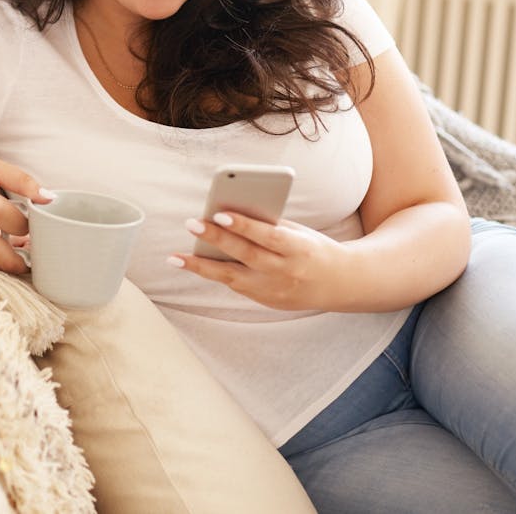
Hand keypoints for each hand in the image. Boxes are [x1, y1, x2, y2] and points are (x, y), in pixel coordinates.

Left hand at [169, 212, 348, 310]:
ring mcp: (275, 290)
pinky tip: (194, 263)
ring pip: (233, 278)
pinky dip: (215, 274)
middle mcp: (286, 272)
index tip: (220, 213)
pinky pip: (236, 286)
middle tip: (192, 223)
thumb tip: (232, 214)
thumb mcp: (298, 233)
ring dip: (201, 266)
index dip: (245, 226)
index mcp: (298, 249)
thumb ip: (269, 226)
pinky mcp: (267, 301)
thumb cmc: (313, 248)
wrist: (340, 283)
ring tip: (175, 257)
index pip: (268, 236)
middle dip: (217, 239)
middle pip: (246, 255)